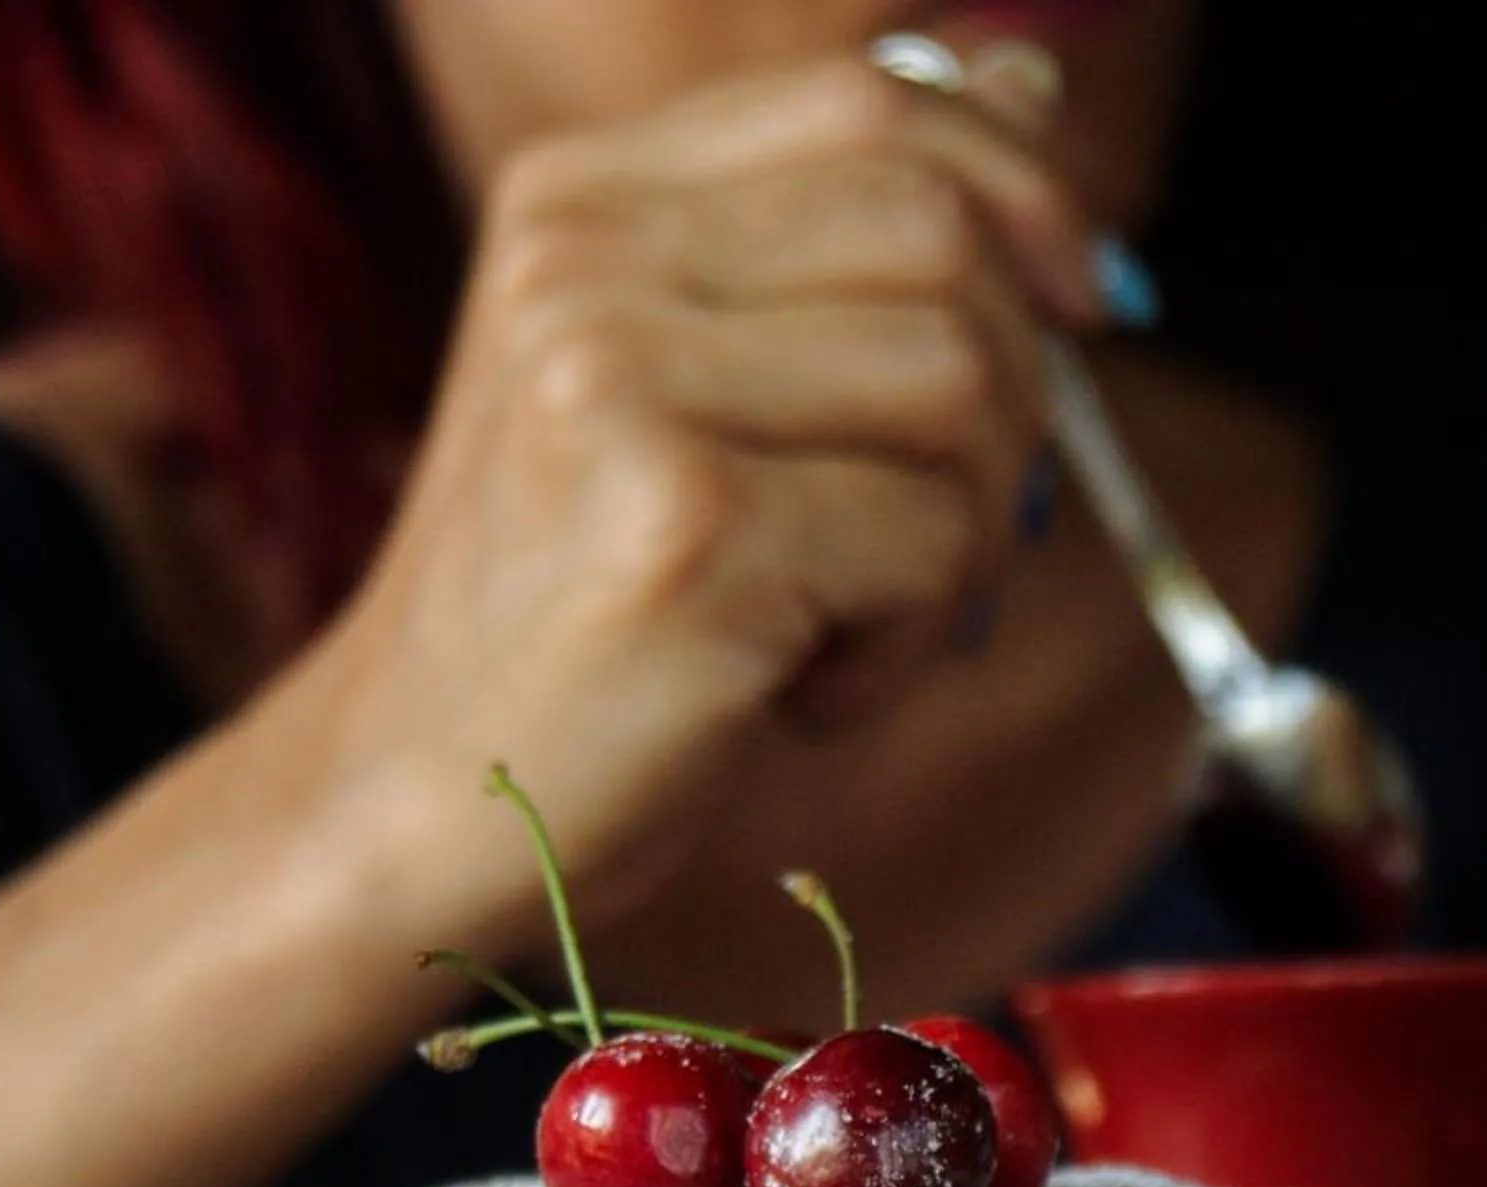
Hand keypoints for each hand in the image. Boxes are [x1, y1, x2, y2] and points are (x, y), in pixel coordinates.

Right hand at [292, 58, 1101, 908]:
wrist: (410, 803)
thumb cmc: (577, 614)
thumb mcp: (689, 390)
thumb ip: (841, 241)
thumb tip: (1037, 82)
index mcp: (583, 198)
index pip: (871, 104)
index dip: (1019, 189)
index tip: (1076, 306)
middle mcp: (587, 260)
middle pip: (940, 237)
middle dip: (1009, 397)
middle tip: (932, 534)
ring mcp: (623, 383)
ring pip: (961, 384)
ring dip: (956, 537)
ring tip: (839, 624)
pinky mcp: (684, 524)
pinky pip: (933, 540)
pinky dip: (909, 645)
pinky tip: (795, 694)